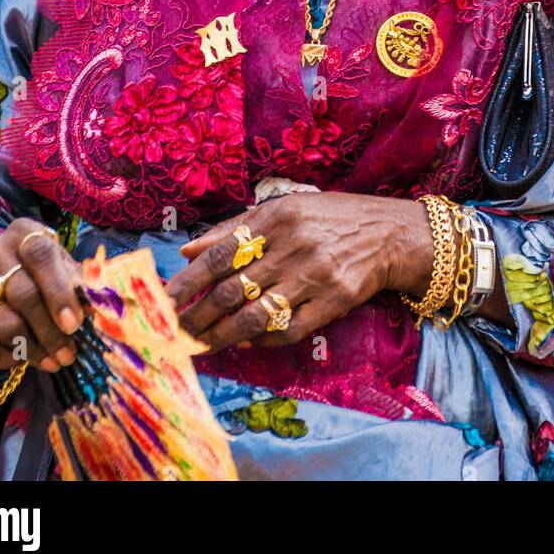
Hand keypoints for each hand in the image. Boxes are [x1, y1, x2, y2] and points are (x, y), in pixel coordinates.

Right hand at [0, 217, 83, 372]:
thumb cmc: (41, 267)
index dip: (59, 292)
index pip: (41, 256)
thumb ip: (77, 281)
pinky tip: (23, 360)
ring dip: (31, 349)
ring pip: (2, 323)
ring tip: (53, 362)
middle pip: (23, 295)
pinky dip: (5, 358)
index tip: (74, 325)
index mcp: (24, 232)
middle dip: (50, 331)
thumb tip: (98, 308)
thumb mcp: (61, 263)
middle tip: (68, 355)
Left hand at [166, 192, 433, 351]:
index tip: (165, 299)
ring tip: (201, 343)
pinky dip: (261, 340)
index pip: (221, 252)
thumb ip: (234, 228)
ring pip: (256, 315)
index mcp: (276, 218)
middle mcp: (293, 246)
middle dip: (199, 314)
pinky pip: (288, 329)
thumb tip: (188, 250)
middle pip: (233, 288)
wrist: (388, 234)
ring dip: (222, 334)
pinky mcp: (333, 302)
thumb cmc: (329, 219)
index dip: (190, 280)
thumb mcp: (283, 209)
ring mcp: (315, 275)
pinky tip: (243, 343)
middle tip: (176, 329)